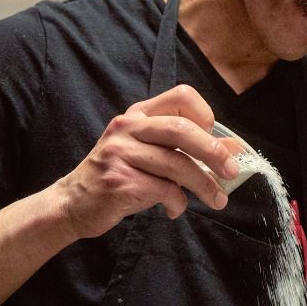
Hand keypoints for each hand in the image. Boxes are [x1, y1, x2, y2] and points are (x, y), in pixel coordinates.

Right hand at [48, 84, 243, 239]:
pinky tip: (175, 209)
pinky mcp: (119, 181)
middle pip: (182, 130)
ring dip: (204, 185)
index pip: (180, 96)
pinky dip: (178, 203)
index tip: (214, 136)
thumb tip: (233, 148)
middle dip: (214, 153)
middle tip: (232, 172)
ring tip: (216, 200)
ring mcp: (120, 153)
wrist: (73, 203)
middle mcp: (127, 127)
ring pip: (177, 164)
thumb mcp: (150, 154)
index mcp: (138, 114)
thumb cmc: (118, 176)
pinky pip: (164, 190)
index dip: (204, 114)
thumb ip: (186, 148)